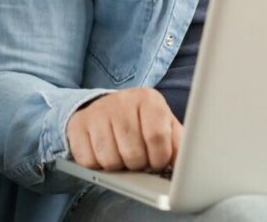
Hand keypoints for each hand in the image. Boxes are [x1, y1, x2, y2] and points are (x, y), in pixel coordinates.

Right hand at [66, 87, 181, 171]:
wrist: (108, 109)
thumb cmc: (143, 123)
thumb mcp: (165, 127)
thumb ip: (179, 146)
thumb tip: (188, 167)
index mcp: (148, 99)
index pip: (157, 137)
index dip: (159, 158)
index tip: (158, 161)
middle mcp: (122, 101)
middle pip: (133, 153)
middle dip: (138, 165)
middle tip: (139, 158)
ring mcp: (97, 112)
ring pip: (110, 160)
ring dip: (118, 167)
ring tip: (123, 155)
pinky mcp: (78, 125)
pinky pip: (89, 161)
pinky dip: (98, 166)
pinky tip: (105, 153)